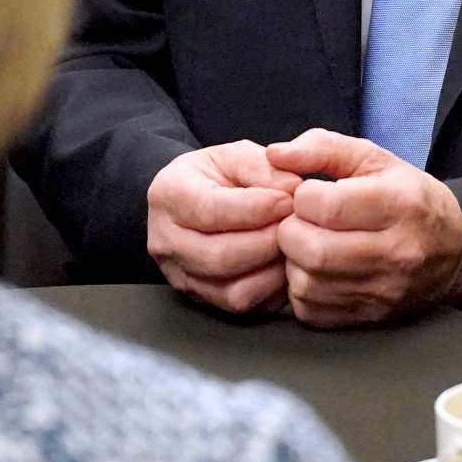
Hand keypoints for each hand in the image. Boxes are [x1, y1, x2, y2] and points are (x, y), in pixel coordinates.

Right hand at [145, 140, 301, 314]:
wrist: (192, 198)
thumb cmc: (215, 174)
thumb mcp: (235, 154)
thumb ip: (263, 167)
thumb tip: (293, 190)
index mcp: (169, 194)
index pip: (210, 211)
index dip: (256, 209)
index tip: (288, 201)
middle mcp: (166, 241)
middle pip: (218, 258)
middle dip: (267, 243)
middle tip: (296, 227)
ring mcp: (180, 275)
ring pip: (231, 292)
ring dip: (271, 272)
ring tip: (292, 247)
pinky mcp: (201, 298)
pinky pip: (241, 306)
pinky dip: (270, 290)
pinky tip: (283, 266)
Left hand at [265, 128, 461, 327]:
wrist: (456, 250)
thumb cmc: (410, 199)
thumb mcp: (375, 159)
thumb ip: (324, 148)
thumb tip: (275, 154)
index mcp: (399, 204)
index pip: (326, 206)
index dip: (302, 197)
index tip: (309, 194)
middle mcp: (395, 253)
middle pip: (313, 250)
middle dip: (291, 231)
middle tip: (300, 221)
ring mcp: (383, 291)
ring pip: (307, 283)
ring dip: (294, 261)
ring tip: (309, 243)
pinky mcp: (369, 317)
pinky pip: (311, 311)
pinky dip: (302, 289)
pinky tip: (316, 270)